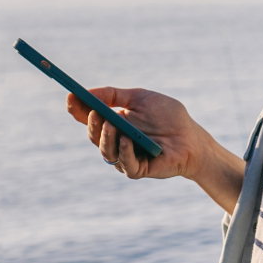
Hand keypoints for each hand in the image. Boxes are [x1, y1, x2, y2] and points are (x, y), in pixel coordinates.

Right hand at [65, 87, 246, 213]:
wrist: (192, 138)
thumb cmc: (169, 117)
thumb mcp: (140, 98)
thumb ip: (114, 95)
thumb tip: (86, 93)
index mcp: (113, 122)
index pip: (89, 117)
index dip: (77, 109)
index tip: (70, 97)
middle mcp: (115, 141)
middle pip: (94, 135)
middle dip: (92, 123)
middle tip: (94, 111)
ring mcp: (125, 156)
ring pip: (106, 151)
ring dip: (106, 137)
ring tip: (111, 123)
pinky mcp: (138, 169)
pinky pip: (125, 163)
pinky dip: (124, 151)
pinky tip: (127, 139)